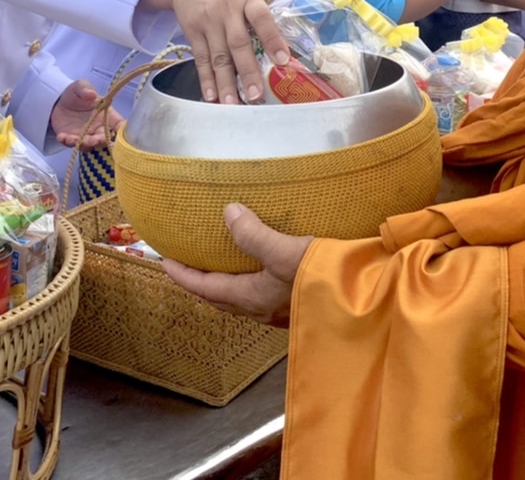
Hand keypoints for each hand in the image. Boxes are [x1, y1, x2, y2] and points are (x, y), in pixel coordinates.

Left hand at [50, 78, 121, 148]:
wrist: (58, 102)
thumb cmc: (76, 93)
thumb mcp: (80, 86)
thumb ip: (85, 89)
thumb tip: (92, 94)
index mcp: (106, 114)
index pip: (118, 125)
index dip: (121, 132)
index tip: (118, 137)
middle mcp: (99, 128)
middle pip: (104, 139)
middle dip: (99, 142)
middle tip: (92, 140)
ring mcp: (86, 135)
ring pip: (89, 145)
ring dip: (82, 144)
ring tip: (72, 139)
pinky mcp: (73, 139)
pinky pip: (72, 145)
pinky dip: (67, 143)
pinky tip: (61, 137)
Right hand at [142, 0, 290, 103]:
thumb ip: (260, 21)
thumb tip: (281, 56)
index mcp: (247, 0)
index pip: (262, 18)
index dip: (273, 39)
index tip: (283, 61)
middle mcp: (227, 10)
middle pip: (238, 43)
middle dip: (247, 71)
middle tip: (256, 95)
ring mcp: (208, 22)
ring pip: (218, 56)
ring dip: (225, 82)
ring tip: (233, 104)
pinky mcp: (192, 32)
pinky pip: (200, 59)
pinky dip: (206, 79)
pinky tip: (211, 96)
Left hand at [162, 203, 311, 326]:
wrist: (360, 303)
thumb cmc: (320, 279)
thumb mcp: (284, 251)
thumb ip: (254, 234)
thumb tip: (228, 212)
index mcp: (250, 297)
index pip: (204, 288)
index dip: (182, 275)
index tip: (164, 261)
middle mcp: (260, 309)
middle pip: (220, 297)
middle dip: (201, 282)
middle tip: (188, 264)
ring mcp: (279, 312)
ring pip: (241, 299)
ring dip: (225, 284)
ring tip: (222, 264)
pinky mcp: (297, 307)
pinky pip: (261, 296)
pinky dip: (249, 282)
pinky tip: (262, 269)